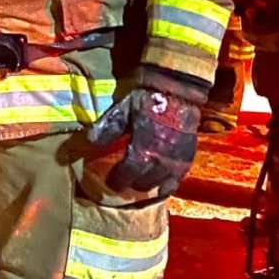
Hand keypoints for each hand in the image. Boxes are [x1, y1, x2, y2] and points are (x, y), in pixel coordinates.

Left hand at [85, 69, 204, 197]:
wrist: (175, 91)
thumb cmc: (146, 99)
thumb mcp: (123, 108)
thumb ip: (109, 126)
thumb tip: (90, 141)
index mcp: (143, 148)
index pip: (129, 172)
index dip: (120, 180)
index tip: (112, 183)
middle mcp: (161, 158)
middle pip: (145, 182)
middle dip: (134, 184)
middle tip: (126, 183)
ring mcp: (176, 160)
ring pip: (162, 183)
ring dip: (150, 186)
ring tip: (142, 185)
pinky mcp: (187, 157)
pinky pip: (178, 178)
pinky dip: (168, 184)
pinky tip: (161, 186)